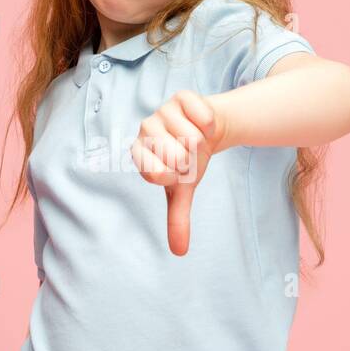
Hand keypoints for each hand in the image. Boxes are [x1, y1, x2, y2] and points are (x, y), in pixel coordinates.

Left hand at [129, 89, 226, 256]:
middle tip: (188, 154)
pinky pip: (200, 114)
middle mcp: (146, 128)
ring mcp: (163, 110)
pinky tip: (204, 125)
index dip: (168, 175)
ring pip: (188, 136)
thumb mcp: (184, 190)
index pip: (149, 169)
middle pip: (172, 154)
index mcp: (140, 151)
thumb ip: (178, 219)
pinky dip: (207, 123)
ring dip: (200, 142)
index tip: (176, 174)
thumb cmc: (191, 162)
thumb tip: (179, 252)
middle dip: (189, 160)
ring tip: (196, 139)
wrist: (209, 131)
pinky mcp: (182, 97)